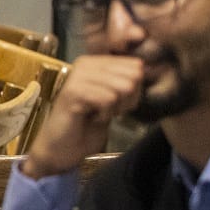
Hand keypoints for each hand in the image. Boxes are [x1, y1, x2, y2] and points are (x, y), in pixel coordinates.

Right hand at [22, 54, 144, 177]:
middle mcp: (85, 64)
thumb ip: (128, 83)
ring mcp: (77, 77)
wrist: (62, 147)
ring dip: (116, 108)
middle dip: (127, 99)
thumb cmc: (87, 125)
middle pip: (132, 76)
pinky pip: (108, 99)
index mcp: (95, 63)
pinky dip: (106, 114)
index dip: (135, 90)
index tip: (117, 102)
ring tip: (99, 114)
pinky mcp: (72, 92)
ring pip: (122, 87)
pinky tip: (93, 118)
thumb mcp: (115, 101)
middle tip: (109, 110)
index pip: (135, 66)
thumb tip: (147, 69)